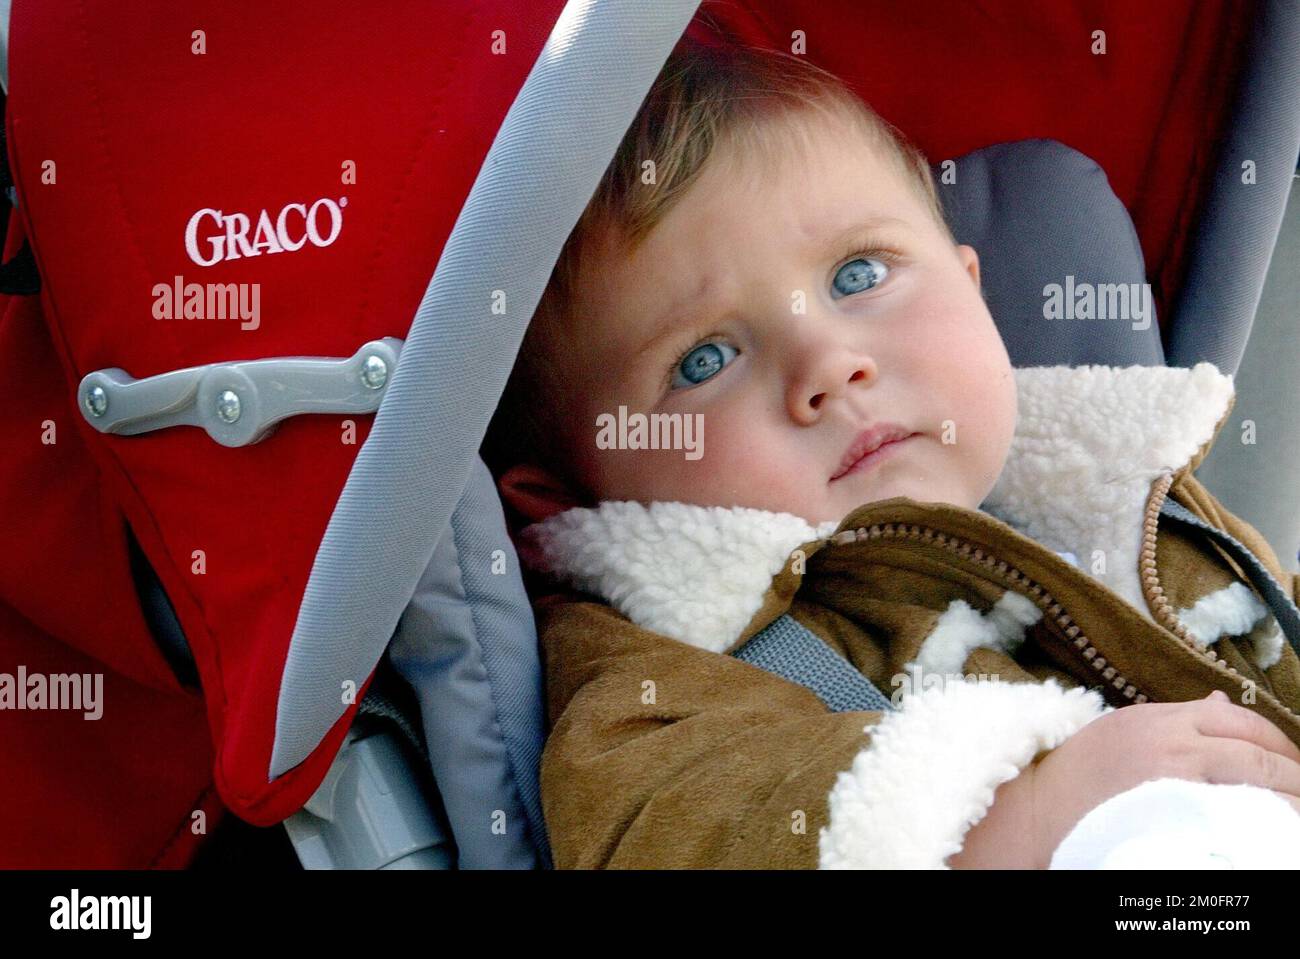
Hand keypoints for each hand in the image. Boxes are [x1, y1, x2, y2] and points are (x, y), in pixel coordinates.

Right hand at [950, 690, 1299, 868]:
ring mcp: (1171, 773)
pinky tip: (1273, 828)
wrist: (1036, 812)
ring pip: (1252, 772)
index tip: (1288, 763)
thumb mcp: (1122, 731)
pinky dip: (1261, 814)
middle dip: (1291, 768)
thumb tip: (1221, 702)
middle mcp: (1168, 738)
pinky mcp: (1170, 808)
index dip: (1273, 740)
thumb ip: (1173, 719)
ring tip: (1298, 811)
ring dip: (1287, 792)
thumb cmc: (1077, 779)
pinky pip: (1233, 806)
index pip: (1234, 718)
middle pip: (1252, 744)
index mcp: (1157, 717)